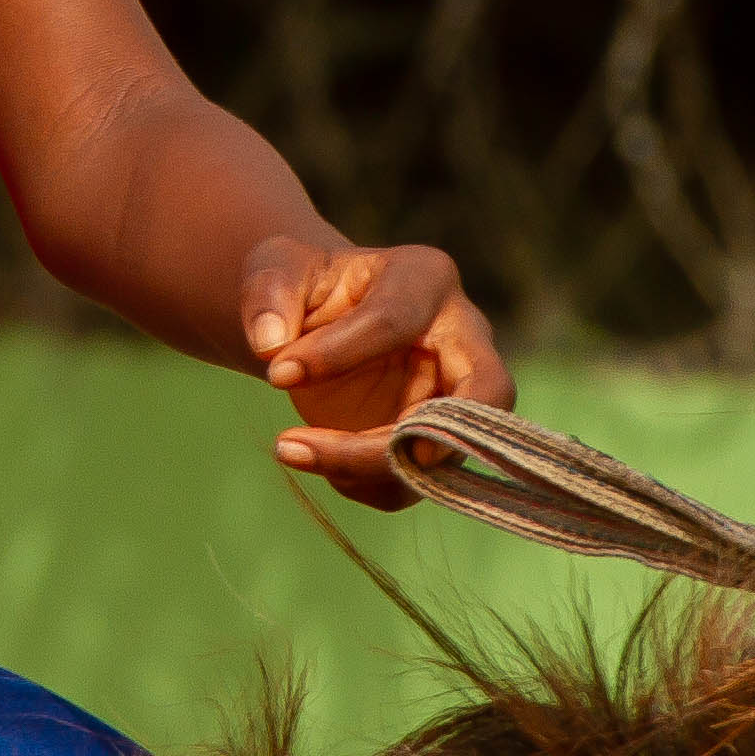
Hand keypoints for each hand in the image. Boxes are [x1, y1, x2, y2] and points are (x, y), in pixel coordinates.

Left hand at [240, 237, 505, 508]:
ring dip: (370, 468)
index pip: (393, 322)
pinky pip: (414, 482)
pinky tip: (316, 457)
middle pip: (487, 392)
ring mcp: (459, 395)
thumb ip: (268, 295)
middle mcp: (463, 337)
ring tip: (294, 449)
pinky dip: (364, 484)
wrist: (317, 323)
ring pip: (448, 452)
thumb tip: (269, 347)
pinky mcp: (438, 441)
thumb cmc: (306, 288)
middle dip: (419, 434)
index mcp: (425, 278)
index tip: (276, 374)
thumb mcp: (275, 271)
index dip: (334, 355)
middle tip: (347, 451)